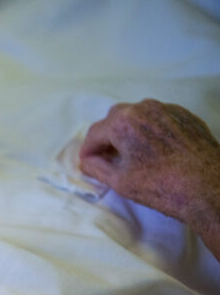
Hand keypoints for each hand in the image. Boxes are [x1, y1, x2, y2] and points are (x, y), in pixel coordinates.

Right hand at [79, 99, 219, 229]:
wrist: (208, 186)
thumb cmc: (160, 185)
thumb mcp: (119, 182)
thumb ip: (96, 167)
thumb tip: (87, 161)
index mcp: (123, 122)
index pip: (95, 133)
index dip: (87, 150)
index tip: (86, 162)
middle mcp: (143, 108)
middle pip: (115, 119)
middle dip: (108, 137)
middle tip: (108, 157)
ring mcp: (167, 109)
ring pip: (138, 116)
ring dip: (129, 131)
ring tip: (133, 153)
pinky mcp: (185, 116)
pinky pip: (158, 118)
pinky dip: (150, 130)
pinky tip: (156, 150)